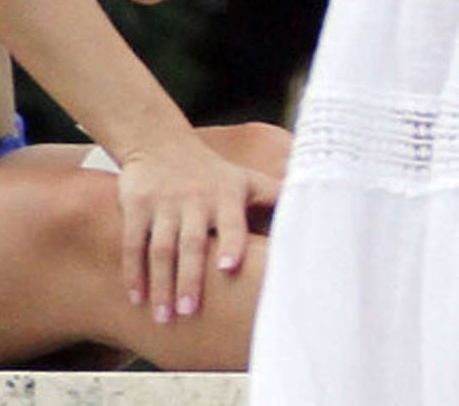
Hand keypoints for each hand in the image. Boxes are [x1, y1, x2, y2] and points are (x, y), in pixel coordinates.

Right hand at [117, 133, 280, 323]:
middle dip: (190, 277)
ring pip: (160, 246)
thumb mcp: (247, 179)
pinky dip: (134, 270)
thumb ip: (277, 199)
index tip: (228, 267)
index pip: (229, 221)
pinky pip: (134, 240)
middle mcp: (193, 199)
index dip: (230, 242)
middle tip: (190, 311)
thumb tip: (324, 218)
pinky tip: (137, 297)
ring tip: (164, 317)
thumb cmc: (212, 171)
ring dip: (161, 283)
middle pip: (191, 242)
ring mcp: (163, 202)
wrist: (159, 141)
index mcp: (225, 196)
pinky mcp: (137, 203)